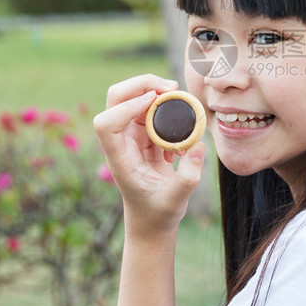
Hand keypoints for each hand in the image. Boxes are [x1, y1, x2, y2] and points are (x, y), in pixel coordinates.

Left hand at [93, 74, 206, 238]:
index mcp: (119, 159)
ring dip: (154, 90)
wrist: (152, 221)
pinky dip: (166, 105)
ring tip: (178, 95)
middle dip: (140, 85)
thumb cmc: (159, 214)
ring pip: (132, 98)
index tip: (154, 103)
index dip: (126, 107)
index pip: (106, 124)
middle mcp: (121, 142)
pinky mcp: (144, 134)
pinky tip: (180, 123)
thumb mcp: (177, 201)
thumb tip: (198, 146)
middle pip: (116, 99)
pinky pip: (150, 108)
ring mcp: (131, 136)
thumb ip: (189, 177)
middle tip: (170, 87)